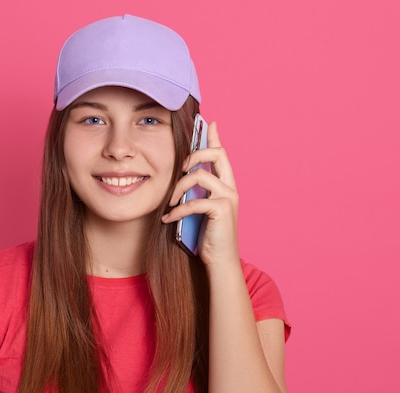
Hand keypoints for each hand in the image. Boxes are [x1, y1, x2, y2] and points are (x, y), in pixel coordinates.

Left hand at [162, 122, 239, 266]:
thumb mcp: (198, 210)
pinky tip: (168, 219)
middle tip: (179, 168)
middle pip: (217, 154)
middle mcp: (231, 188)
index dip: (215, 138)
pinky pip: (194, 201)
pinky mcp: (222, 210)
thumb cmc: (206, 237)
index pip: (222, 154)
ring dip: (179, 188)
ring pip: (200, 176)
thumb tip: (177, 180)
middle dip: (194, 155)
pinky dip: (177, 210)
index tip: (210, 123)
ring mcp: (229, 198)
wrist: (219, 262)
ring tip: (168, 203)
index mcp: (226, 185)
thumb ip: (194, 194)